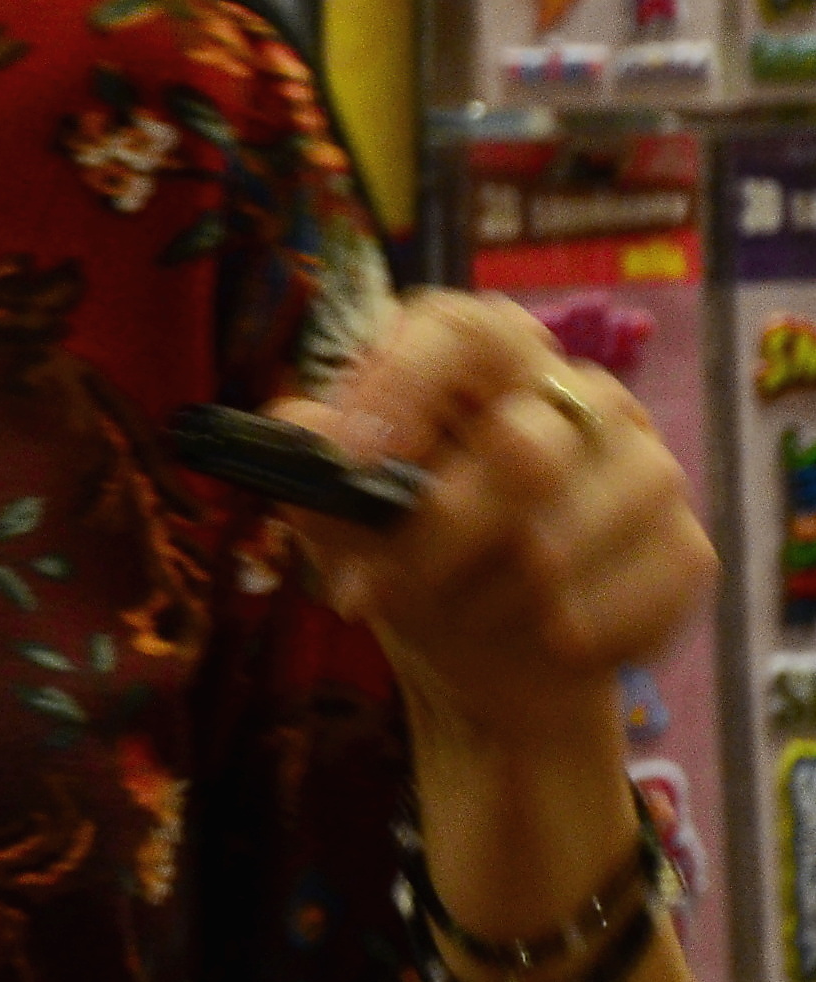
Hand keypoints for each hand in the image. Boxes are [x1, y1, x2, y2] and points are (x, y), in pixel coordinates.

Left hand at [271, 290, 714, 757]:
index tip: (355, 462)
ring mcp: (642, 464)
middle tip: (381, 586)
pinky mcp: (684, 544)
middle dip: (439, 532)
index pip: (460, 328)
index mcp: (482, 362)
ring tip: (456, 617)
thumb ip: (313, 467)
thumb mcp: (336, 514)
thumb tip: (298, 428)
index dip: (404, 386)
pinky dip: (579, 630)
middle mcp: (575, 394)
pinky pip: (637, 590)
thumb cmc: (399, 553)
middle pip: (524, 443)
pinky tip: (546, 642)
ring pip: (576, 526)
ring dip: (497, 593)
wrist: (481, 653)